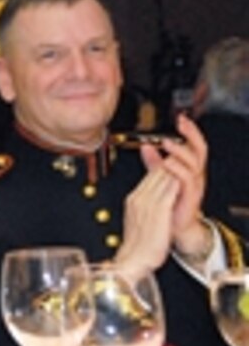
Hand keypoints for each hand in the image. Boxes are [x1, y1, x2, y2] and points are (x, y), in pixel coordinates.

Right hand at [115, 165, 178, 274]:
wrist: (132, 260)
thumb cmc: (137, 245)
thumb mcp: (137, 221)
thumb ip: (144, 206)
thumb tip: (152, 200)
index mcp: (132, 200)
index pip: (149, 177)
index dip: (163, 168)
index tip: (172, 163)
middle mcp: (138, 198)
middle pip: (157, 175)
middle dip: (170, 165)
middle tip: (181, 157)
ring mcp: (148, 203)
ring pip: (164, 179)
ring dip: (175, 171)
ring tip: (185, 163)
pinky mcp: (159, 210)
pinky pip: (170, 191)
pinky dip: (177, 182)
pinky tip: (185, 179)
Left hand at [142, 114, 210, 255]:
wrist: (171, 228)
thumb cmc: (168, 203)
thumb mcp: (160, 178)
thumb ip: (154, 162)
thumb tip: (146, 145)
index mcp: (189, 168)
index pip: (193, 144)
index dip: (190, 130)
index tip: (181, 117)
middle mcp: (195, 174)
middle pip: (199, 149)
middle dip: (191, 134)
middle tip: (181, 123)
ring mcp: (194, 184)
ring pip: (193, 162)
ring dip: (180, 151)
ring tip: (167, 143)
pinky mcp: (190, 195)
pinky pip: (187, 179)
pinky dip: (178, 169)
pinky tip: (167, 163)